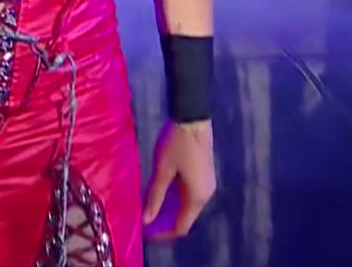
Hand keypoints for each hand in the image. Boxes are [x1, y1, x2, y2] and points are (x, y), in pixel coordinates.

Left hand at [143, 120, 215, 240]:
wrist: (193, 117)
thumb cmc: (176, 144)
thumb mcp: (162, 171)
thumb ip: (154, 197)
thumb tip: (146, 221)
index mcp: (196, 198)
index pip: (181, 227)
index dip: (163, 234)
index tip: (145, 233)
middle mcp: (205, 195)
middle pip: (185, 218)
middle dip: (165, 222)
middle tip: (144, 220)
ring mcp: (207, 184)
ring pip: (187, 206)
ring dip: (169, 210)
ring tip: (149, 206)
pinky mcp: (204, 174)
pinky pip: (190, 195)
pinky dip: (175, 198)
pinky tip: (161, 192)